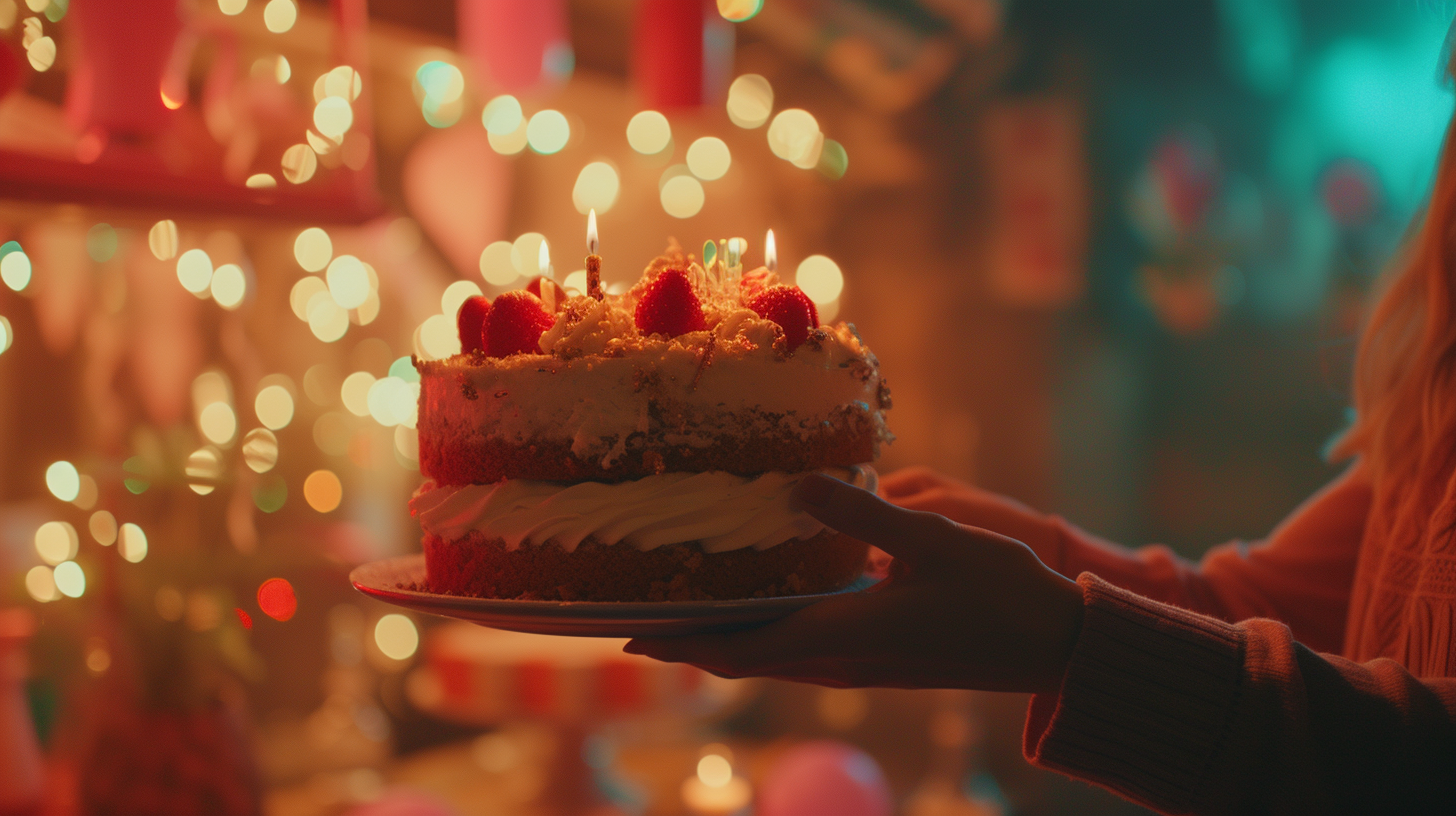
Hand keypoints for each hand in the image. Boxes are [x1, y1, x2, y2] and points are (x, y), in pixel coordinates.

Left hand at [624, 473, 1085, 692]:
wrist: (1054, 646)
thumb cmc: (1001, 592)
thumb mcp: (935, 539)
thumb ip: (865, 516)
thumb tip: (798, 486)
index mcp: (845, 636)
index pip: (743, 648)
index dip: (683, 643)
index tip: (631, 634)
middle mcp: (842, 660)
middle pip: (745, 658)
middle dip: (688, 643)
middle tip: (633, 621)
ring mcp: (860, 665)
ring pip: (772, 658)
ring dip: (722, 641)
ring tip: (680, 614)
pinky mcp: (877, 659)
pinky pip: (801, 651)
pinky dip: (763, 635)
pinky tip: (761, 607)